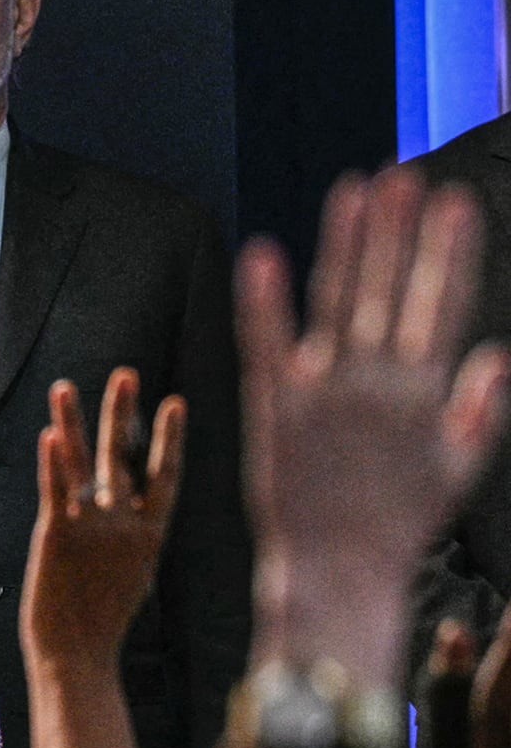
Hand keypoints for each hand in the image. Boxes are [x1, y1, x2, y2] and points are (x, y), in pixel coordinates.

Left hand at [21, 369, 184, 676]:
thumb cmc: (98, 624)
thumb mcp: (128, 577)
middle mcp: (125, 525)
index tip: (175, 402)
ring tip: (65, 386)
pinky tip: (48, 434)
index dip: (169, 438)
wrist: (77, 657)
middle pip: (124, 456)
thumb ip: (125, 541)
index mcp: (149, 536)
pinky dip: (52, 462)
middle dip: (122, 413)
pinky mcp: (58, 536)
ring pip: (82, 463)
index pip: (165, 475)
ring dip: (72, 422)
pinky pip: (55, 490)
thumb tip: (122, 517)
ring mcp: (92, 528)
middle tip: (125, 375)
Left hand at [241, 169, 510, 691]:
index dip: (447, 251)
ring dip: (345, 242)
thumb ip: (479, 413)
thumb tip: (501, 356)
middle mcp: (375, 384)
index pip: (441, 304)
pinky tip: (262, 252)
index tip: (456, 200)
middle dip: (396, 231)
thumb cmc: (399, 525)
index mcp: (424, 394)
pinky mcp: (273, 408)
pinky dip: (264, 300)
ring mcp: (322, 393)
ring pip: (335, 301)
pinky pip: (265, 343)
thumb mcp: (457, 471)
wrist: (337, 574)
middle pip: (387, 289)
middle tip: (400, 174)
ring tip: (353, 188)